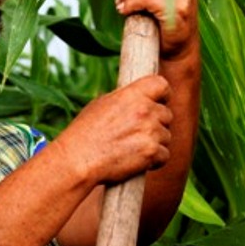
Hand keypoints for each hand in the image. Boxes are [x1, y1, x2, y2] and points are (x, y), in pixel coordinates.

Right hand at [57, 75, 172, 184]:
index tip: (158, 102)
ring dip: (154, 143)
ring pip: (166, 136)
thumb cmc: (84, 133)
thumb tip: (138, 99)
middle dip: (156, 124)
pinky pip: (164, 155)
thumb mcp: (100, 105)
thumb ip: (125, 100)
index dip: (162, 95)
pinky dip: (154, 160)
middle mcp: (144, 110)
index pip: (162, 85)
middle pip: (167, 114)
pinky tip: (136, 160)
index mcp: (132, 95)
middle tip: (137, 133)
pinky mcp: (152, 152)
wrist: (78, 160)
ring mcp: (150, 131)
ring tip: (131, 148)